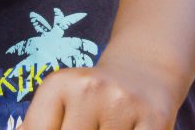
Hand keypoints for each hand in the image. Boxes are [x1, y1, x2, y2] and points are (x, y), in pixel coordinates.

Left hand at [20, 65, 172, 129]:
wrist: (145, 70)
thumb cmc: (92, 97)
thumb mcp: (59, 103)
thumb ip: (39, 125)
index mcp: (59, 84)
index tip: (65, 129)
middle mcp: (90, 88)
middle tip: (89, 128)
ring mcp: (123, 104)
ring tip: (104, 127)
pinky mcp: (155, 119)